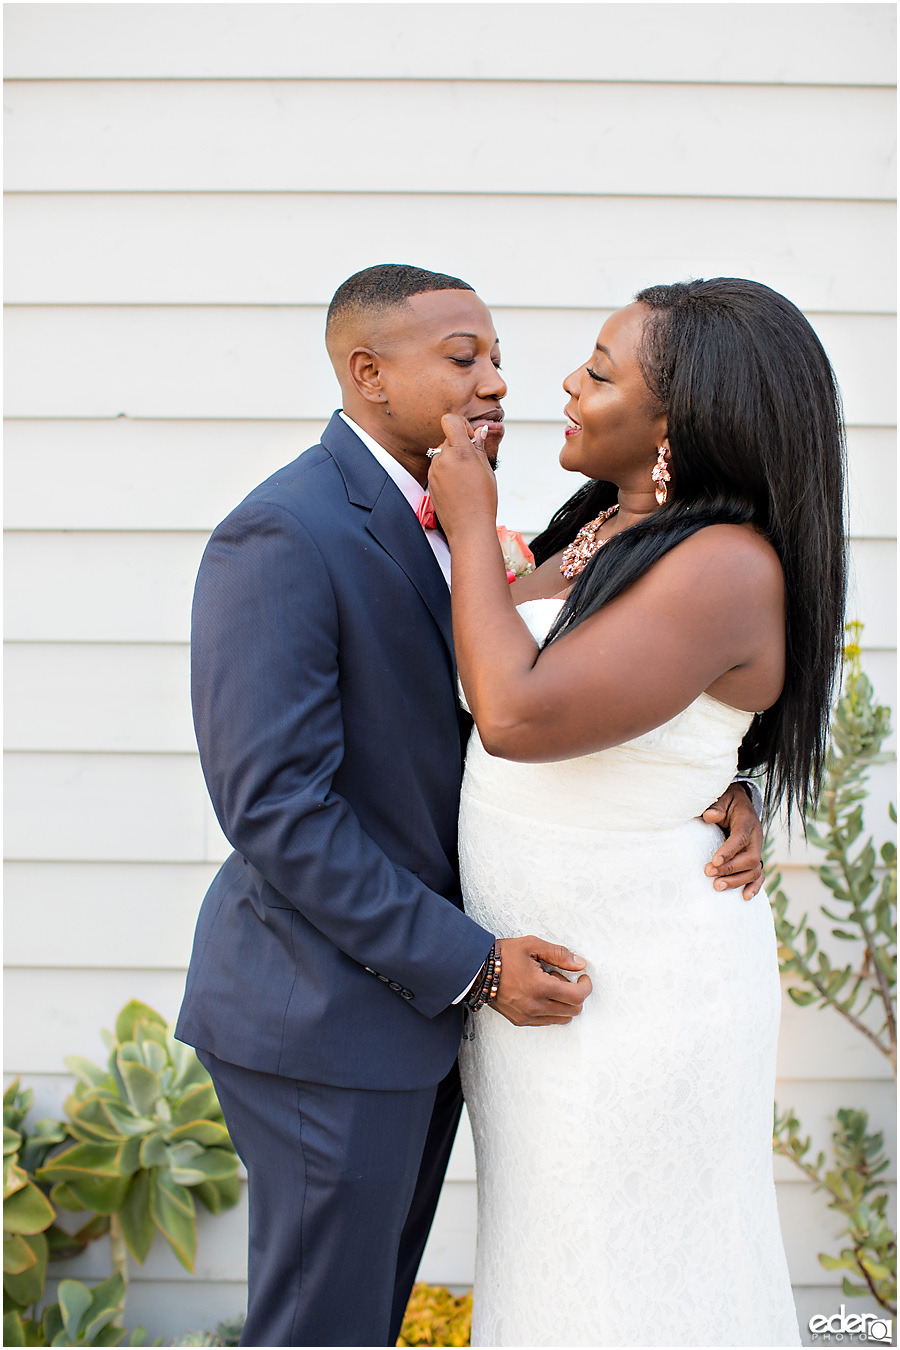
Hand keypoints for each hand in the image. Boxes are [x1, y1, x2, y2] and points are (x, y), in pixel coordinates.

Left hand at [425, 414, 497, 538]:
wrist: (468, 527)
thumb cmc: (482, 501)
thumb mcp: (486, 470)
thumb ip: (479, 448)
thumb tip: (479, 432)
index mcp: (460, 452)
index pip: (450, 421)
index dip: (461, 425)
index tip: (470, 437)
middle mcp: (443, 459)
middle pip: (448, 439)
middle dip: (460, 445)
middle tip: (473, 463)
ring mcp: (434, 471)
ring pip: (442, 454)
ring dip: (453, 459)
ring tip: (466, 479)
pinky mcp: (430, 482)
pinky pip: (438, 468)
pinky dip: (447, 471)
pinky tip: (458, 487)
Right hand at [492, 936, 591, 1025]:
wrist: (477, 970)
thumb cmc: (503, 955)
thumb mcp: (532, 945)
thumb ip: (559, 954)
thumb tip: (579, 964)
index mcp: (540, 987)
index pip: (577, 997)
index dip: (586, 987)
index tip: (583, 977)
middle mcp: (535, 1006)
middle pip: (573, 1010)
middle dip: (574, 993)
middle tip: (561, 977)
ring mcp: (527, 1016)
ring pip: (562, 1018)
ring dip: (563, 1003)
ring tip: (548, 985)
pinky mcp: (520, 1021)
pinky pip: (547, 1021)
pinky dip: (551, 1009)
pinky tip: (539, 993)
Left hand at [702, 784, 763, 899]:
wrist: (740, 802)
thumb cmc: (727, 802)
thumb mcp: (722, 798)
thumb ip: (716, 806)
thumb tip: (710, 816)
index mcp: (747, 821)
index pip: (740, 838)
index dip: (729, 850)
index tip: (715, 861)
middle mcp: (756, 837)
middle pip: (750, 858)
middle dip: (730, 868)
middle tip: (708, 873)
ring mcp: (757, 849)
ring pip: (754, 870)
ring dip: (737, 881)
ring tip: (717, 886)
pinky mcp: (755, 858)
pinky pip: (758, 875)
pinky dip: (754, 886)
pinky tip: (745, 897)